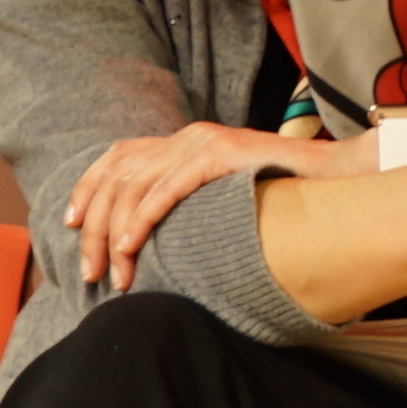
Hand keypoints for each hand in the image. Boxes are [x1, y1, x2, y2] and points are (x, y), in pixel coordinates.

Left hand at [68, 123, 347, 294]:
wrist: (336, 176)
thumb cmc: (285, 193)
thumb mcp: (224, 194)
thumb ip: (192, 199)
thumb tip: (155, 235)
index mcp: (185, 139)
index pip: (118, 156)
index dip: (86, 188)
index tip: (69, 224)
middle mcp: (187, 135)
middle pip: (118, 177)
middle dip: (93, 227)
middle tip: (88, 271)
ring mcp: (203, 142)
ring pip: (134, 188)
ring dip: (113, 235)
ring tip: (111, 272)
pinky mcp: (218, 155)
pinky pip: (165, 190)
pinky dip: (141, 221)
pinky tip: (129, 247)